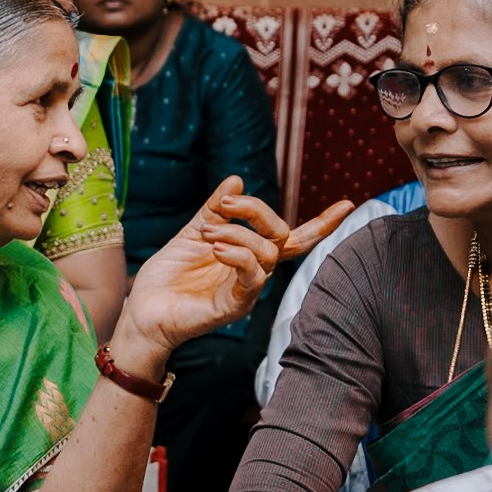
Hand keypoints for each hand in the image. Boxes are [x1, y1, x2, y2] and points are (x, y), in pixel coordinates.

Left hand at [116, 179, 351, 365]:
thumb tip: (237, 181)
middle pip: (281, 236)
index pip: (293, 238)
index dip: (321, 223)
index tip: (348, 204)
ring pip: (267, 253)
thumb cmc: (167, 277)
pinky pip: (253, 277)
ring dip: (238, 233)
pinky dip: (238, 255)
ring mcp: (247, 291)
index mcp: (248, 255)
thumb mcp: (191, 234)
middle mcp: (254, 272)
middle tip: (223, 206)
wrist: (143, 311)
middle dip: (258, 212)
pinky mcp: (235, 307)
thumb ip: (214, 210)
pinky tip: (215, 247)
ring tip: (206, 233)